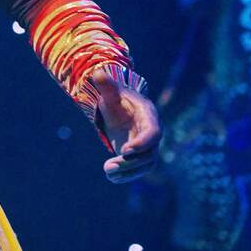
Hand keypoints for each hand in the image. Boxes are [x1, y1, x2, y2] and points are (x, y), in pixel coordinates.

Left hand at [92, 68, 161, 183]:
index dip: (142, 143)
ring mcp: (149, 146)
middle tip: (109, 167)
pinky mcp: (141, 156)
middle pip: (149, 153)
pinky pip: (139, 169)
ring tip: (108, 174)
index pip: (152, 133)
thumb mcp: (111, 92)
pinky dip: (127, 175)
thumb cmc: (117, 99)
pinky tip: (112, 178)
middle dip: (131, 162)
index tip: (125, 151)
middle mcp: (153, 133)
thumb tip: (97, 72)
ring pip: (145, 164)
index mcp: (148, 117)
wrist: (121, 109)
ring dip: (128, 171)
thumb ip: (106, 85)